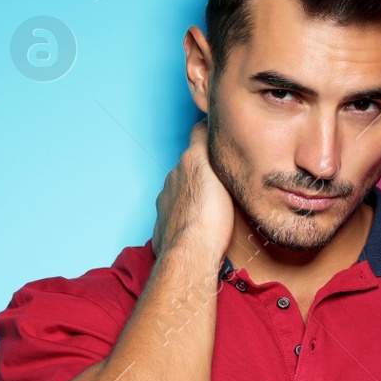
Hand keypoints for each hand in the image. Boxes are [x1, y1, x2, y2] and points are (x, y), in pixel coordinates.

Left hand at [152, 118, 234, 264]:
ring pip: (179, 191)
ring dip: (191, 195)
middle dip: (200, 170)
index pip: (196, 136)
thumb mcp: (217, 173)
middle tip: (219, 181)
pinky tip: (197, 227)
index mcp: (187, 164)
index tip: (215, 133)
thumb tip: (204, 125)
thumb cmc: (210, 218)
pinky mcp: (161, 226)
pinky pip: (173, 216)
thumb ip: (208, 147)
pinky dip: (183, 217)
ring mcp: (164, 204)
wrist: (190, 254)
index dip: (206, 134)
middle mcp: (171, 180)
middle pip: (187, 166)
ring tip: (211, 208)